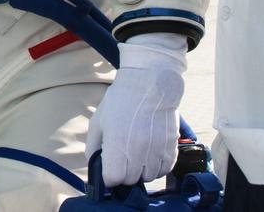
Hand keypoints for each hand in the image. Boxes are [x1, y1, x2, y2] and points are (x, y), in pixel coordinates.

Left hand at [88, 33, 186, 185]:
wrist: (150, 83)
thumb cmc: (121, 100)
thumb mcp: (98, 121)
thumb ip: (93, 147)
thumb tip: (95, 165)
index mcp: (117, 146)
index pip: (113, 180)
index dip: (109, 175)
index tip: (110, 167)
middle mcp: (138, 153)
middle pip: (130, 181)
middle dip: (125, 173)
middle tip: (124, 158)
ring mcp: (156, 151)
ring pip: (149, 177)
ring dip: (142, 170)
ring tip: (138, 154)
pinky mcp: (170, 147)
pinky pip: (165, 169)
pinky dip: (157, 166)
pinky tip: (151, 153)